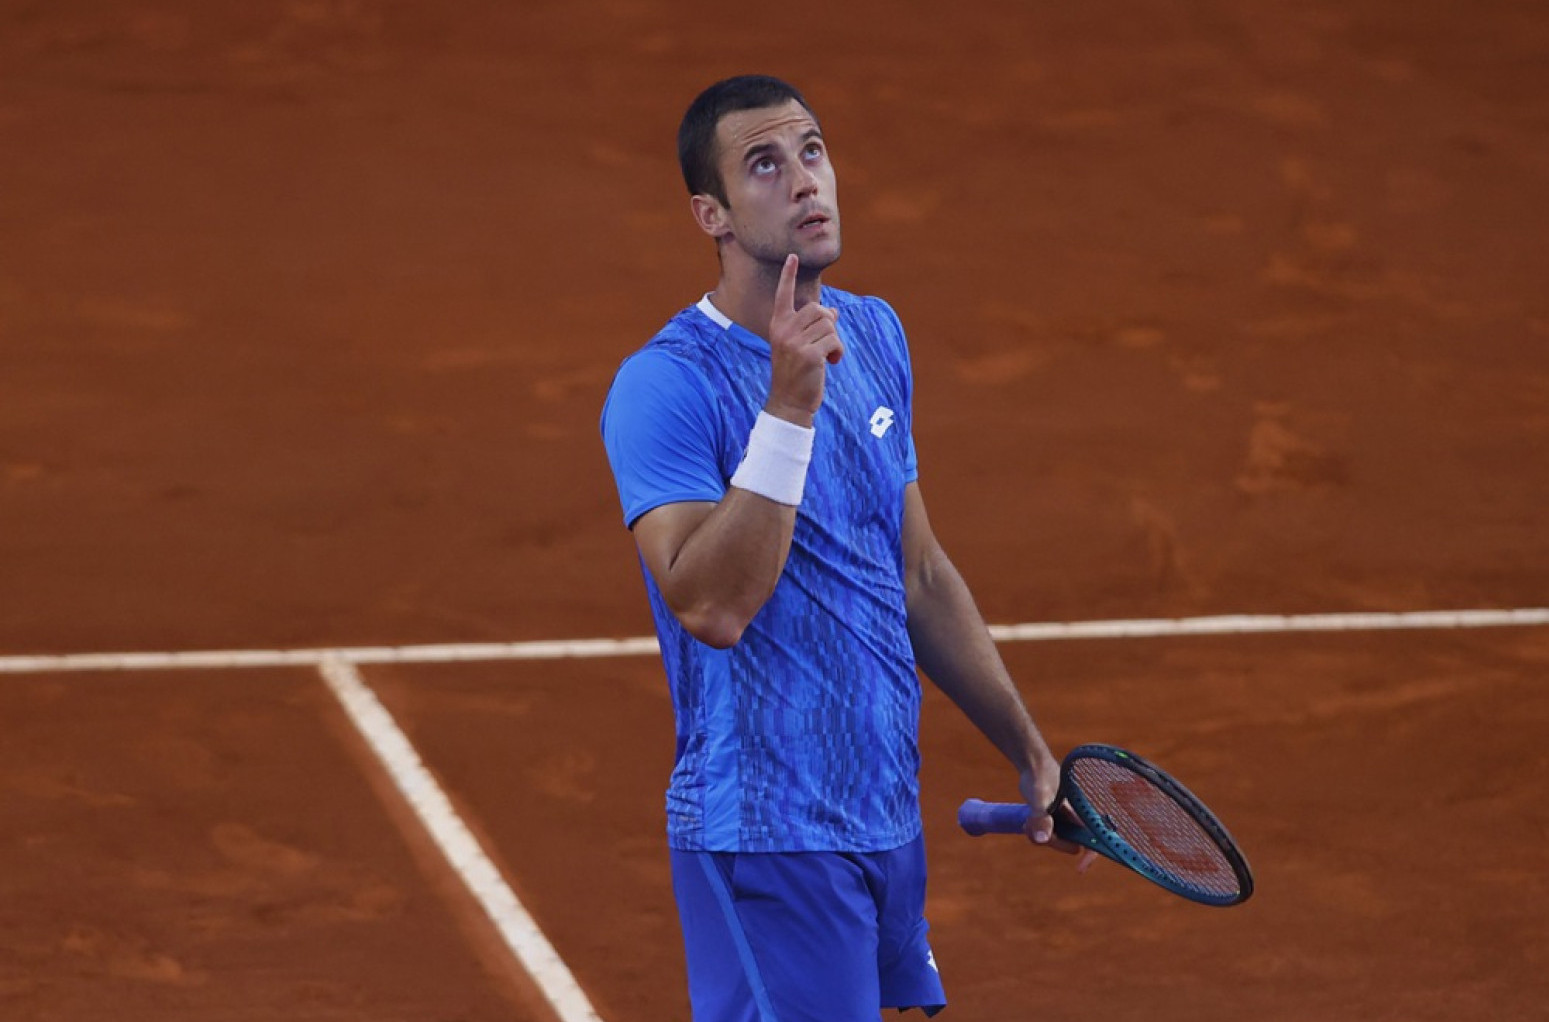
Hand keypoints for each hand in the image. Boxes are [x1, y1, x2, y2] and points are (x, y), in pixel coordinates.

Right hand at [765, 253, 842, 425]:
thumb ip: (813, 327)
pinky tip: (832, 363)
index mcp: (778, 325)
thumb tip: (833, 311)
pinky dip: (838, 351)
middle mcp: (784, 330)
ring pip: (829, 325)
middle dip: (829, 324)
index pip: (783, 295)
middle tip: (827, 343)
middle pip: (818, 309)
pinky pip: (834, 340)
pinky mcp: (809, 355)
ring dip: (835, 340)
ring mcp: (795, 342)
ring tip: (828, 356)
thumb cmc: (797, 373)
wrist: (789, 402)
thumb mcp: (800, 346)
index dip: (788, 275)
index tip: (792, 256)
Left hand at [1019, 762, 1100, 873]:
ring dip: (1040, 835)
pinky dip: (1035, 832)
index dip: (1090, 856)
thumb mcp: (1038, 796)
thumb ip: (1041, 816)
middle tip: (1033, 827)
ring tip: (1027, 820)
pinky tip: (1026, 820)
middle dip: (1051, 841)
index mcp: (1080, 813)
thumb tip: (1043, 840)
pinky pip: (1045, 835)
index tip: (1079, 869)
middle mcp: (1075, 819)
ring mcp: (1063, 820)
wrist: (1031, 764)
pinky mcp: (1053, 819)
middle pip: (1068, 845)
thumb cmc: (1040, 776)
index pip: (1094, 840)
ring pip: (1055, 840)